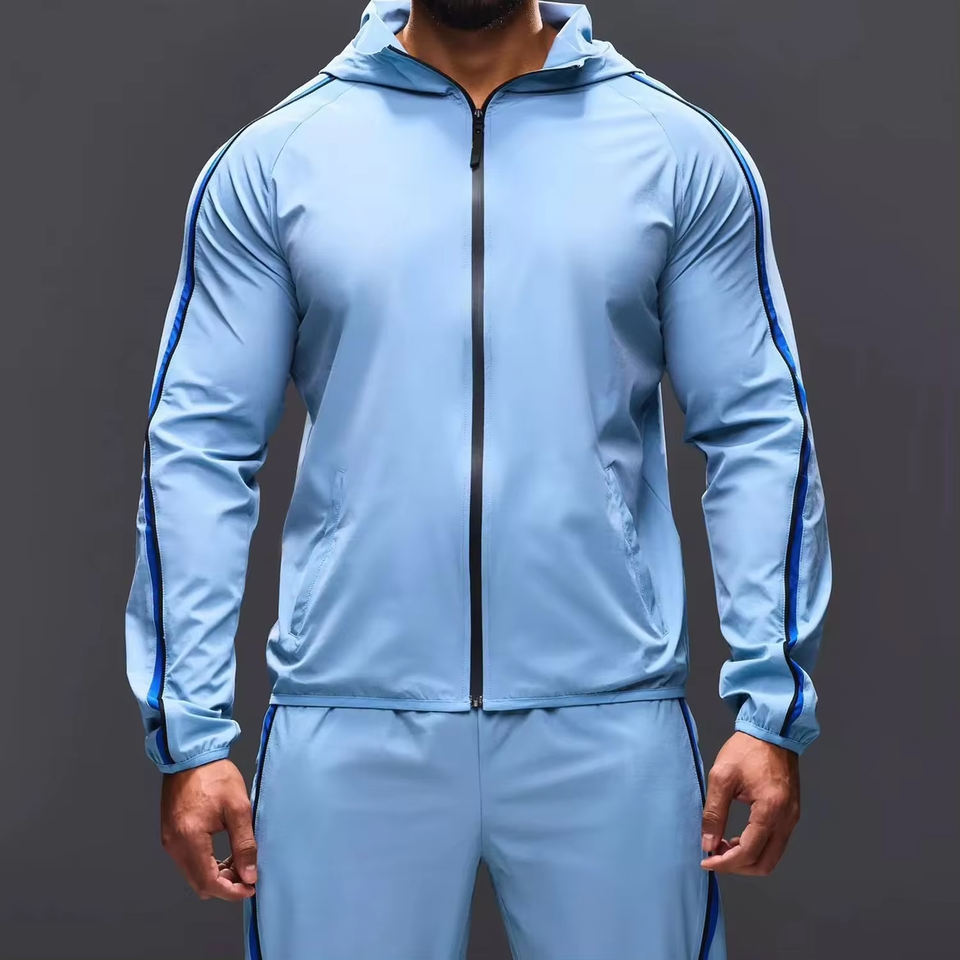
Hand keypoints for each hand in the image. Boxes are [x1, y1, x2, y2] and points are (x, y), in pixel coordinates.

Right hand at [160, 759, 257, 900]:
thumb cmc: (214, 776)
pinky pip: (188, 861)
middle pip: (199, 883)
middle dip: (225, 885)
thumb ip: (244, 844)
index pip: (208, 883)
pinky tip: (224, 853)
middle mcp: (174, 845)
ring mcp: (170, 841)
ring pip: (193, 874)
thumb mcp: (238, 808)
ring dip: (216, 875)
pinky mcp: (170, 835)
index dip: (231, 891)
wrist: (191, 756)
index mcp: (190, 839)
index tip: (250, 887)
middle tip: (248, 874)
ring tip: (239, 861)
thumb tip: (249, 875)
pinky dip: (206, 864)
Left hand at [700, 732, 799, 875]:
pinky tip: (737, 838)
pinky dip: (756, 848)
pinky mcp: (791, 814)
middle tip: (714, 857)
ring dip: (747, 859)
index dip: (725, 862)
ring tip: (722, 847)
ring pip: (772, 856)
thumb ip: (714, 812)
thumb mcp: (722, 777)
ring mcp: (792, 818)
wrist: (772, 732)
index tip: (706, 860)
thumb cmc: (746, 750)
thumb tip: (707, 843)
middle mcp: (787, 819)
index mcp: (770, 810)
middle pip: (764, 863)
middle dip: (737, 866)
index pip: (748, 851)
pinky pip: (776, 843)